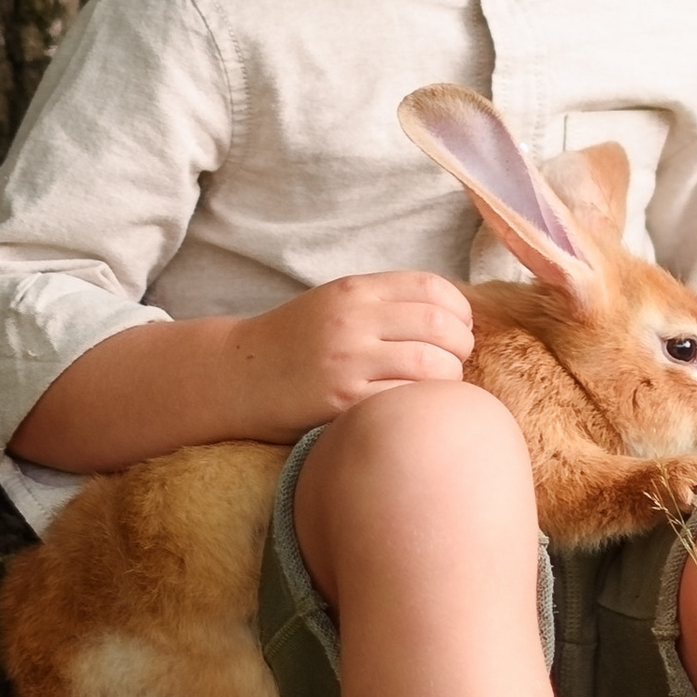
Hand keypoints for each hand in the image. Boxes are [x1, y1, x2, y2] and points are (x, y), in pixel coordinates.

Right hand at [236, 273, 474, 436]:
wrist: (237, 376)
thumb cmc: (294, 342)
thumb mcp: (335, 303)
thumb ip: (384, 303)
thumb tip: (450, 316)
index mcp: (355, 289)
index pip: (432, 287)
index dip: (459, 310)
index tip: (458, 329)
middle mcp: (353, 319)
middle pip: (440, 326)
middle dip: (460, 347)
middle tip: (454, 362)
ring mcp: (347, 360)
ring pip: (432, 366)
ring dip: (448, 379)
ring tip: (437, 388)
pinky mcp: (341, 400)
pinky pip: (404, 399)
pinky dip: (419, 405)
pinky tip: (412, 408)